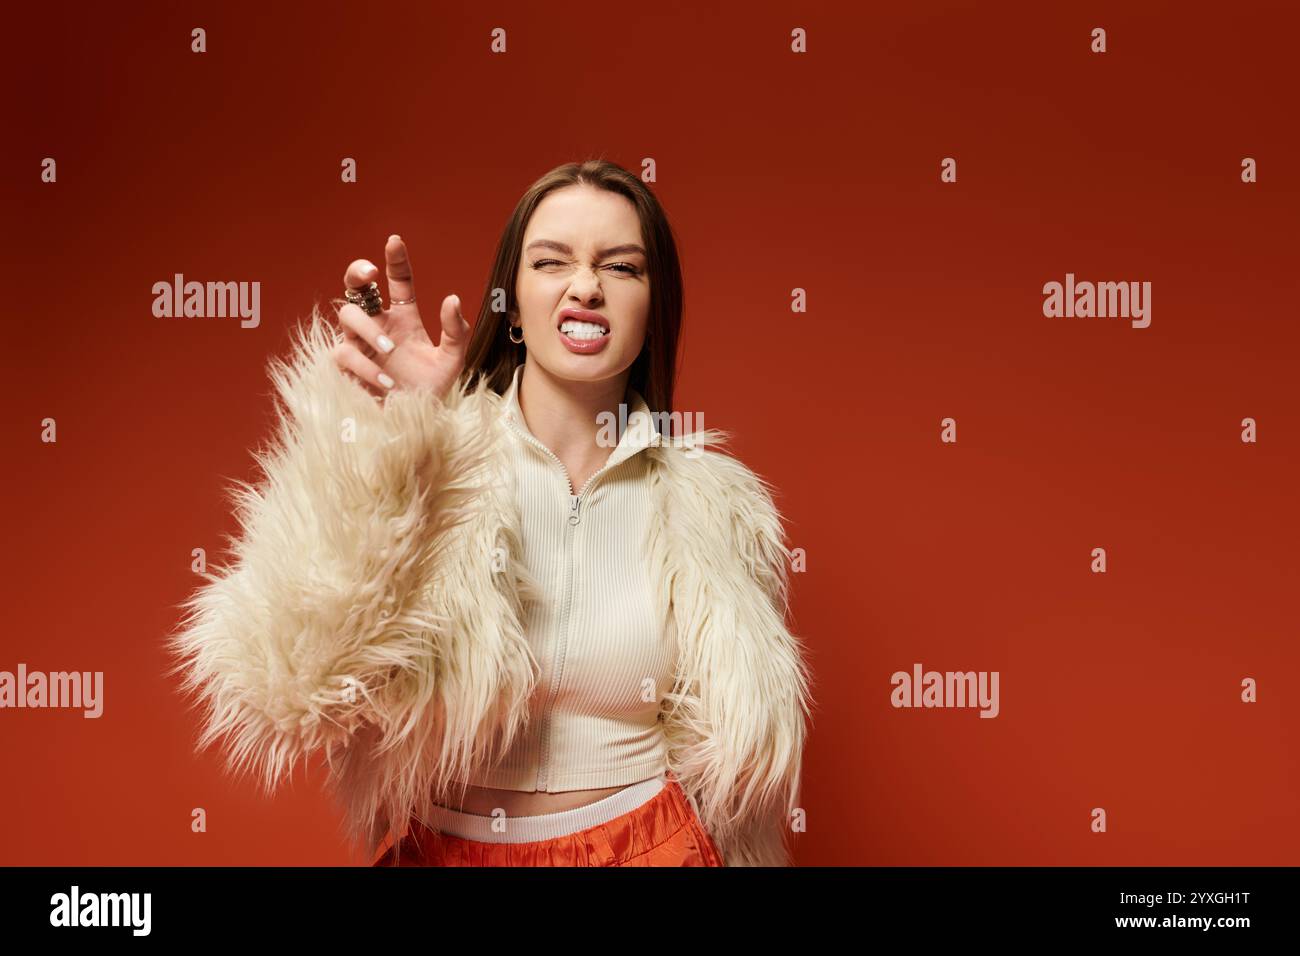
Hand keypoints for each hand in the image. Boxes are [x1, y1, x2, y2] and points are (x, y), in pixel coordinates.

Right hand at [332, 235, 469, 400]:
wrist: (414, 424)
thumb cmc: (430, 389)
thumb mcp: (452, 361)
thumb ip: (455, 332)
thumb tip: (451, 298)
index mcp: (403, 318)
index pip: (398, 281)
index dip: (395, 260)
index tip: (395, 241)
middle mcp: (378, 325)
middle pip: (357, 288)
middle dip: (357, 273)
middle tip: (369, 273)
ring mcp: (359, 344)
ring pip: (347, 316)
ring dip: (367, 329)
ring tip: (389, 350)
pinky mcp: (346, 367)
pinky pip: (345, 354)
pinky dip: (366, 367)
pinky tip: (386, 383)